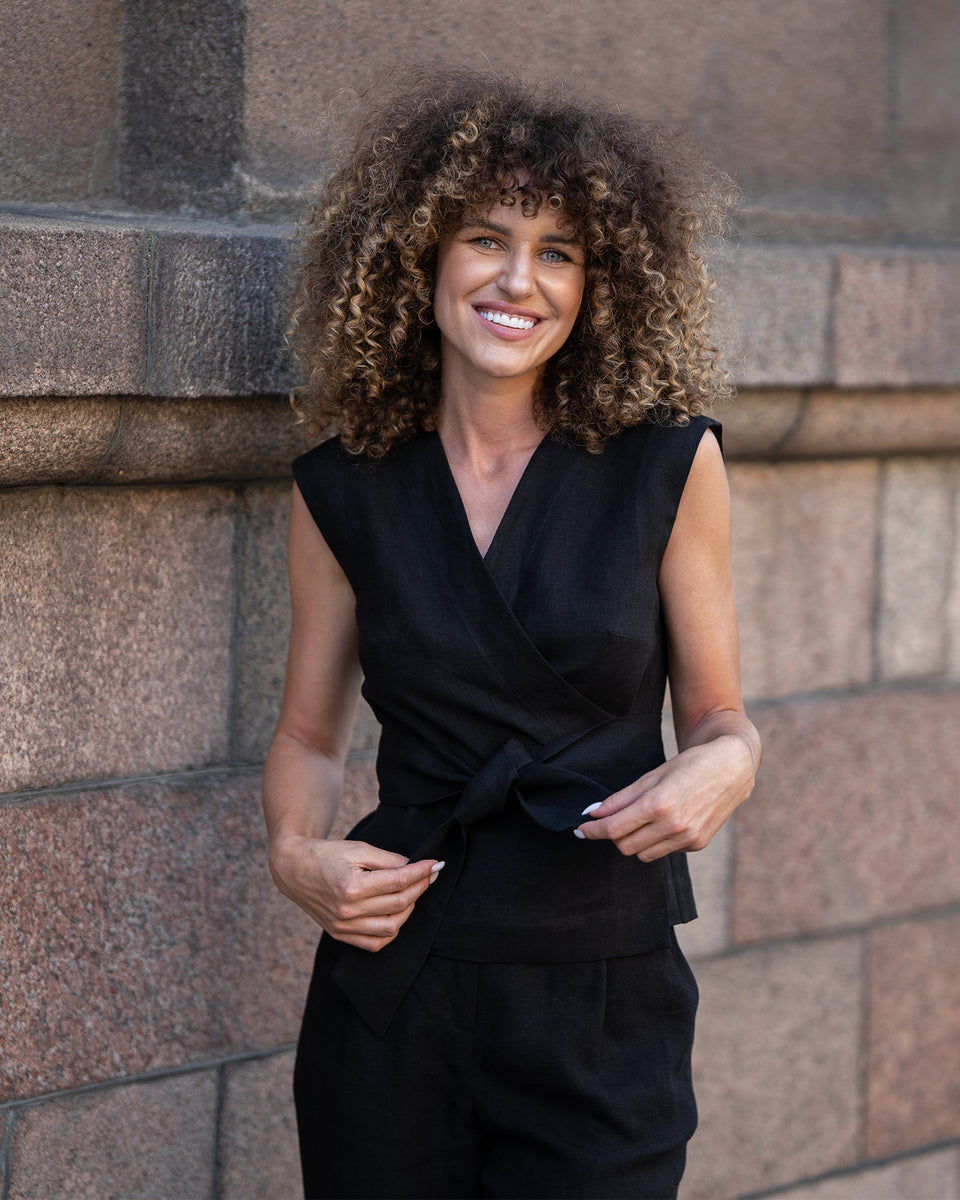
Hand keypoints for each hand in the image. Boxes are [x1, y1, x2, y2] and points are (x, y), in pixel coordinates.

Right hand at [269, 835, 441, 951]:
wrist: (294, 869)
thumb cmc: (325, 855)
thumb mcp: (357, 848)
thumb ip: (387, 859)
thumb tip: (412, 867)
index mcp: (351, 886)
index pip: (398, 881)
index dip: (421, 872)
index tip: (435, 864)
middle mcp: (347, 910)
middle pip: (399, 904)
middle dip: (420, 888)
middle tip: (430, 875)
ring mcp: (343, 926)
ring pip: (391, 927)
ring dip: (409, 909)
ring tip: (414, 892)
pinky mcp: (339, 934)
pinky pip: (374, 943)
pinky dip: (391, 931)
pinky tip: (398, 915)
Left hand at [575, 734, 754, 860]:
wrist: (733, 766)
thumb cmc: (689, 764)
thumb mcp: (652, 775)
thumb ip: (621, 798)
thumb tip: (593, 813)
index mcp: (659, 804)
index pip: (614, 829)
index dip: (593, 831)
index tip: (580, 830)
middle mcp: (674, 826)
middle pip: (625, 846)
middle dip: (613, 836)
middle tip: (611, 820)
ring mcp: (688, 838)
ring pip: (643, 854)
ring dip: (634, 841)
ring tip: (641, 818)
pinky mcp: (698, 844)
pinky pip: (664, 851)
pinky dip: (656, 840)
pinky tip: (666, 821)